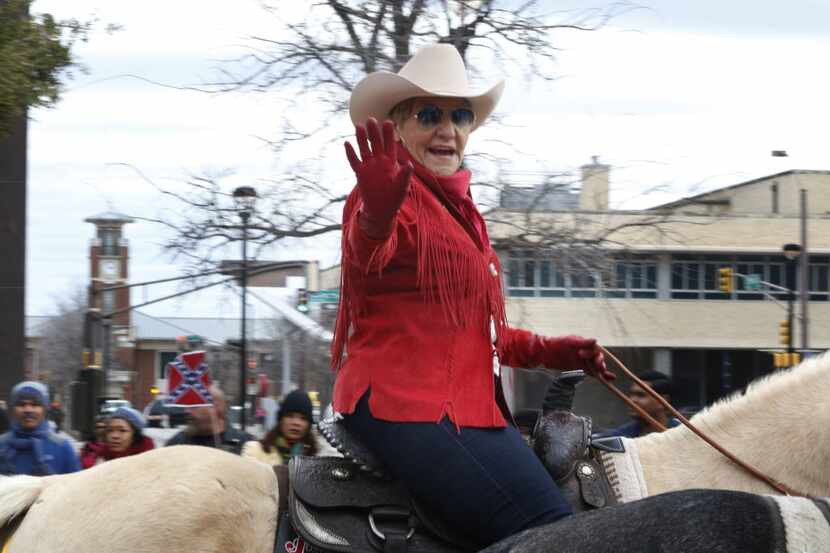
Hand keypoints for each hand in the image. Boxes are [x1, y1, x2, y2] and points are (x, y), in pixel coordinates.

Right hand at [344, 118, 412, 238]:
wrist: (382, 209)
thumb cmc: (394, 197)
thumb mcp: (402, 186)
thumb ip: (405, 175)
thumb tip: (409, 164)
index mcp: (391, 162)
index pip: (390, 144)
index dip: (388, 134)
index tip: (388, 122)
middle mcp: (379, 161)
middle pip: (375, 143)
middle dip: (374, 132)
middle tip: (371, 119)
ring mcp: (369, 166)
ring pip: (364, 149)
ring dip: (361, 138)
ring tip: (359, 126)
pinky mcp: (360, 173)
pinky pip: (354, 161)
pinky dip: (350, 153)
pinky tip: (347, 143)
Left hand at [545, 335, 614, 380]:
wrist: (547, 352)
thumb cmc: (558, 344)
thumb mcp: (569, 341)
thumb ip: (582, 342)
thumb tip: (595, 340)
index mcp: (585, 344)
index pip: (594, 349)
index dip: (591, 353)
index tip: (581, 354)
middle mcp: (587, 352)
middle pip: (598, 358)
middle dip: (599, 362)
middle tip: (597, 365)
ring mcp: (585, 361)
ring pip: (597, 365)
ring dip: (602, 369)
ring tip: (603, 371)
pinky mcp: (583, 368)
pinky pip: (594, 372)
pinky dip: (603, 376)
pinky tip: (611, 378)